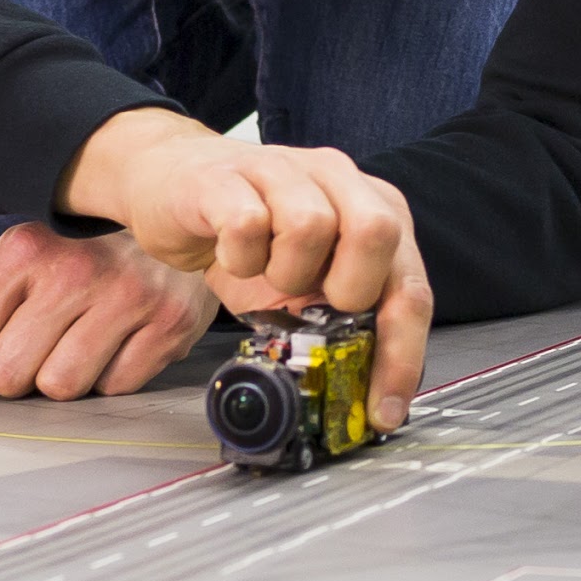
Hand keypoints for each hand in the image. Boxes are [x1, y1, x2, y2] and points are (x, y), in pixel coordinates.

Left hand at [0, 225, 222, 400]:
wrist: (165, 230)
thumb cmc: (69, 256)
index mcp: (20, 249)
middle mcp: (72, 269)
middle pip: (6, 376)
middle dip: (14, 375)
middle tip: (38, 345)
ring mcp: (125, 296)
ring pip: (60, 389)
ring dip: (62, 380)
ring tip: (77, 343)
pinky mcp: (168, 324)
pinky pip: (114, 389)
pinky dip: (110, 378)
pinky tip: (116, 343)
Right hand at [57, 109, 432, 424]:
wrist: (171, 184)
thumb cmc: (247, 237)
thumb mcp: (302, 286)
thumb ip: (341, 323)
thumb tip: (364, 396)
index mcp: (373, 210)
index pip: (410, 286)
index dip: (401, 353)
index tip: (382, 410)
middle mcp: (338, 180)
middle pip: (378, 233)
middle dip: (347, 292)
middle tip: (308, 305)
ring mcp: (283, 170)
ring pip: (310, 225)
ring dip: (282, 273)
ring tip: (261, 272)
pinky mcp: (227, 177)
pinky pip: (246, 223)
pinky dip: (237, 256)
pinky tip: (228, 254)